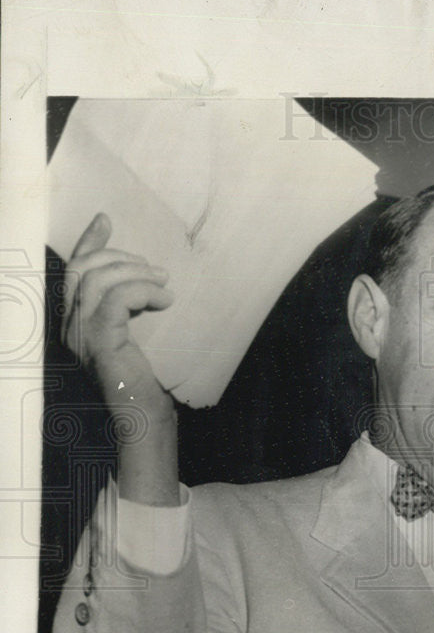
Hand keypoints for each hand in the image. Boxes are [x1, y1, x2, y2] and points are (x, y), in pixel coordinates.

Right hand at [62, 213, 174, 420]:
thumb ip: (129, 304)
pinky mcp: (100, 343)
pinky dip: (141, 292)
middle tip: (156, 269)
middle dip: (119, 257)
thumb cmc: (145, 375)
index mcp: (76, 318)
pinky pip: (114, 301)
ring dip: (135, 274)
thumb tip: (147, 272)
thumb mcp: (135, 330)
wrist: (144, 412)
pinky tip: (164, 300)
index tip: (106, 220)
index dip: (89, 241)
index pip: (74, 270)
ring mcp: (81, 334)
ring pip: (96, 280)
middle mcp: (70, 325)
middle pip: (83, 268)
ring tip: (164, 284)